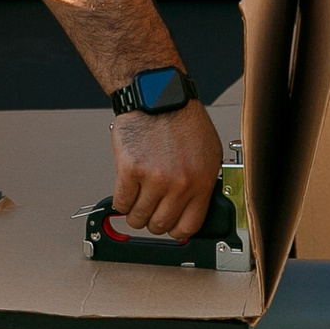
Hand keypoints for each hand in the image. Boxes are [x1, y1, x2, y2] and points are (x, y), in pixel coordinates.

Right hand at [111, 103, 225, 239]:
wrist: (158, 97)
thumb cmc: (182, 120)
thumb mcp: (208, 153)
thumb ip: (202, 182)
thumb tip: (194, 207)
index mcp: (201, 181)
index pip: (188, 226)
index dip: (176, 231)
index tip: (170, 226)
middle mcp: (179, 183)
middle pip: (161, 225)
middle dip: (153, 222)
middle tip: (149, 212)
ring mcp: (154, 178)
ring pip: (138, 218)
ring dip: (134, 214)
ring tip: (136, 202)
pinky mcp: (131, 171)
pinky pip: (121, 202)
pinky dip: (121, 201)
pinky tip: (126, 191)